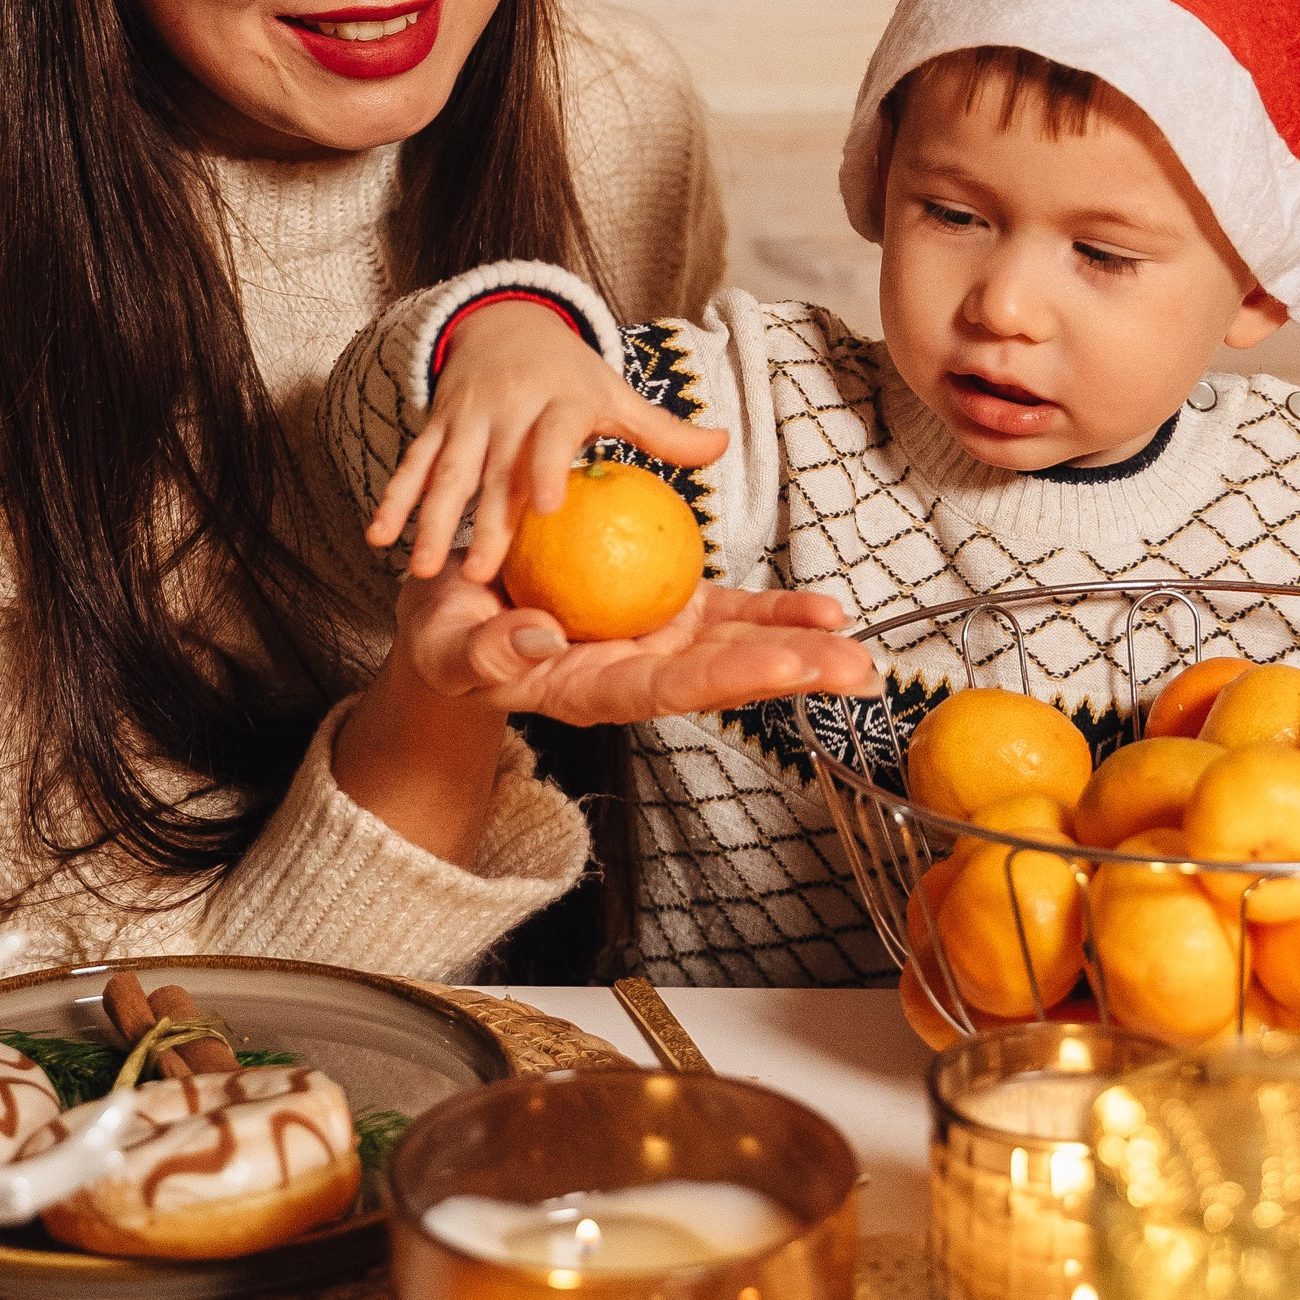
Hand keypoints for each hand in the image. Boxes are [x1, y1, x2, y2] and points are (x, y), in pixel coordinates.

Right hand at [369, 297, 730, 582]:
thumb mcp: (616, 397)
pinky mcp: (437, 424)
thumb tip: (724, 446)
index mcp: (560, 402)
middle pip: (495, 467)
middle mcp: (510, 408)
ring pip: (446, 471)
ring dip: (430, 519)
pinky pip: (412, 464)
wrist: (508, 324)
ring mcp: (467, 417)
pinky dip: (393, 499)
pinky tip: (379, 539)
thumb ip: (664, 432)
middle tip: (479, 576)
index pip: (554, 432)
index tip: (544, 506)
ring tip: (422, 570)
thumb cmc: (573, 381)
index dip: (547, 464)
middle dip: (484, 518)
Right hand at [395, 562, 861, 725]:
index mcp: (588, 691)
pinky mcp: (660, 608)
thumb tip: (538, 637)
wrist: (453, 614)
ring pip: (735, 643)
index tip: (783, 669)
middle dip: (789, 672)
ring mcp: (652, 640)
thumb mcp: (446, 644)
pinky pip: (723, 609)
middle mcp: (633, 672)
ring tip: (855, 641)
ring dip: (798, 643)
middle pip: (719, 674)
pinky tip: (822, 610)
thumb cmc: (444, 636)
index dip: (726, 680)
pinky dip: (771, 609)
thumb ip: (487, 651)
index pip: (664, 690)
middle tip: (855, 668)